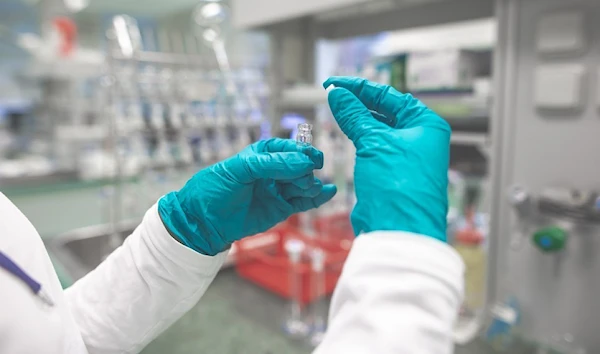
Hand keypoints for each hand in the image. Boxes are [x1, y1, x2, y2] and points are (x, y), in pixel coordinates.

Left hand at [158, 138, 336, 254]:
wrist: (203, 221)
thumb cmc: (215, 188)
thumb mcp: (240, 169)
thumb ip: (272, 164)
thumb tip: (304, 163)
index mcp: (263, 154)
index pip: (289, 148)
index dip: (301, 152)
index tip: (310, 159)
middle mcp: (274, 170)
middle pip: (300, 166)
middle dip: (305, 170)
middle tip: (303, 178)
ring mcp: (279, 190)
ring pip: (304, 184)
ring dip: (311, 184)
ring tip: (309, 188)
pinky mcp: (282, 208)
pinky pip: (304, 202)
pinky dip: (317, 198)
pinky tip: (329, 192)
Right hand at [324, 77, 449, 241]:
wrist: (399, 232)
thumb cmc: (399, 186)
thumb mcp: (374, 142)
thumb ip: (354, 115)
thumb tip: (337, 95)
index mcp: (426, 124)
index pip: (389, 96)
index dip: (359, 88)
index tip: (335, 84)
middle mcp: (420, 138)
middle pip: (384, 111)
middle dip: (358, 102)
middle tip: (331, 95)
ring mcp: (407, 156)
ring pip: (377, 129)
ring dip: (356, 119)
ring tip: (335, 110)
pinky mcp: (393, 172)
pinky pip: (374, 148)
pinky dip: (358, 138)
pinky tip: (345, 132)